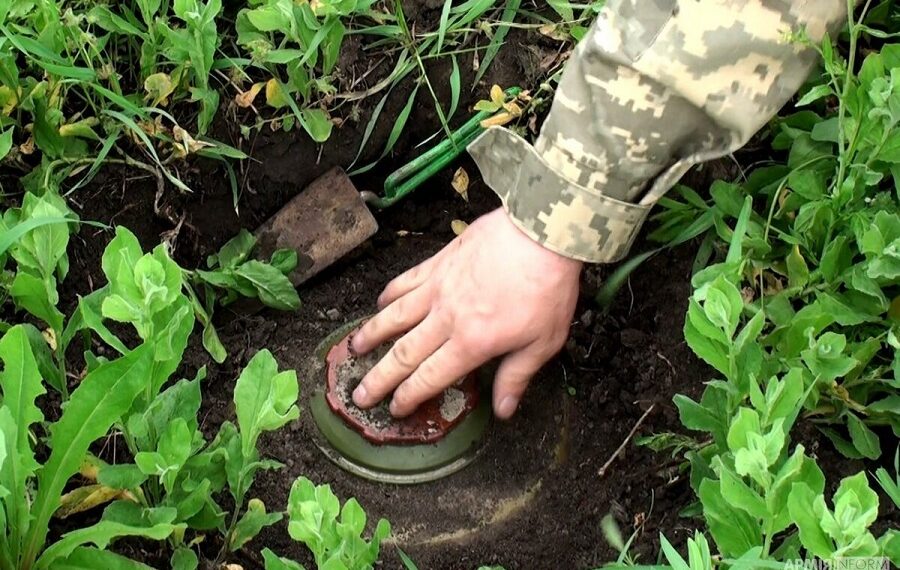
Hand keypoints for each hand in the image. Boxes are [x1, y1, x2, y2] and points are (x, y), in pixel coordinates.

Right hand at [350, 208, 581, 419]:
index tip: (394, 409)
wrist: (540, 233)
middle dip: (380, 377)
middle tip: (360, 394)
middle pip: (404, 354)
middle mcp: (446, 318)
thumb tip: (502, 410)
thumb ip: (516, 377)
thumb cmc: (547, 287)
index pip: (430, 377)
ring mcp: (438, 288)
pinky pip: (406, 281)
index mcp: (471, 343)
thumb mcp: (543, 342)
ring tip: (354, 348)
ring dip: (372, 335)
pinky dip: (389, 294)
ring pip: (395, 316)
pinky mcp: (439, 262)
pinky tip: (380, 302)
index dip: (409, 396)